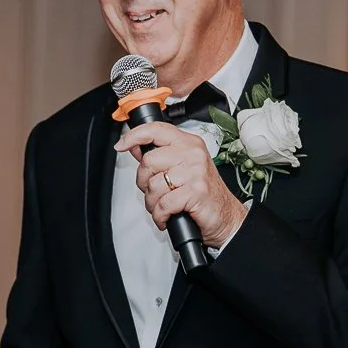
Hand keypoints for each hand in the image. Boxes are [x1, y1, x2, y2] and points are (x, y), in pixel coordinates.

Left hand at [116, 121, 247, 247]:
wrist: (226, 217)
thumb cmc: (205, 195)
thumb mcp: (184, 169)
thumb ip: (160, 157)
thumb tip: (136, 147)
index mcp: (189, 144)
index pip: (157, 130)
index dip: (135, 136)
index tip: (121, 145)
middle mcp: (193, 154)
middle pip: (149, 161)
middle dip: (144, 183)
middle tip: (154, 193)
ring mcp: (195, 172)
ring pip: (153, 185)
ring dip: (153, 203)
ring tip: (163, 207)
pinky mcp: (195, 192)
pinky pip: (163, 204)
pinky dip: (160, 216)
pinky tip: (166, 217)